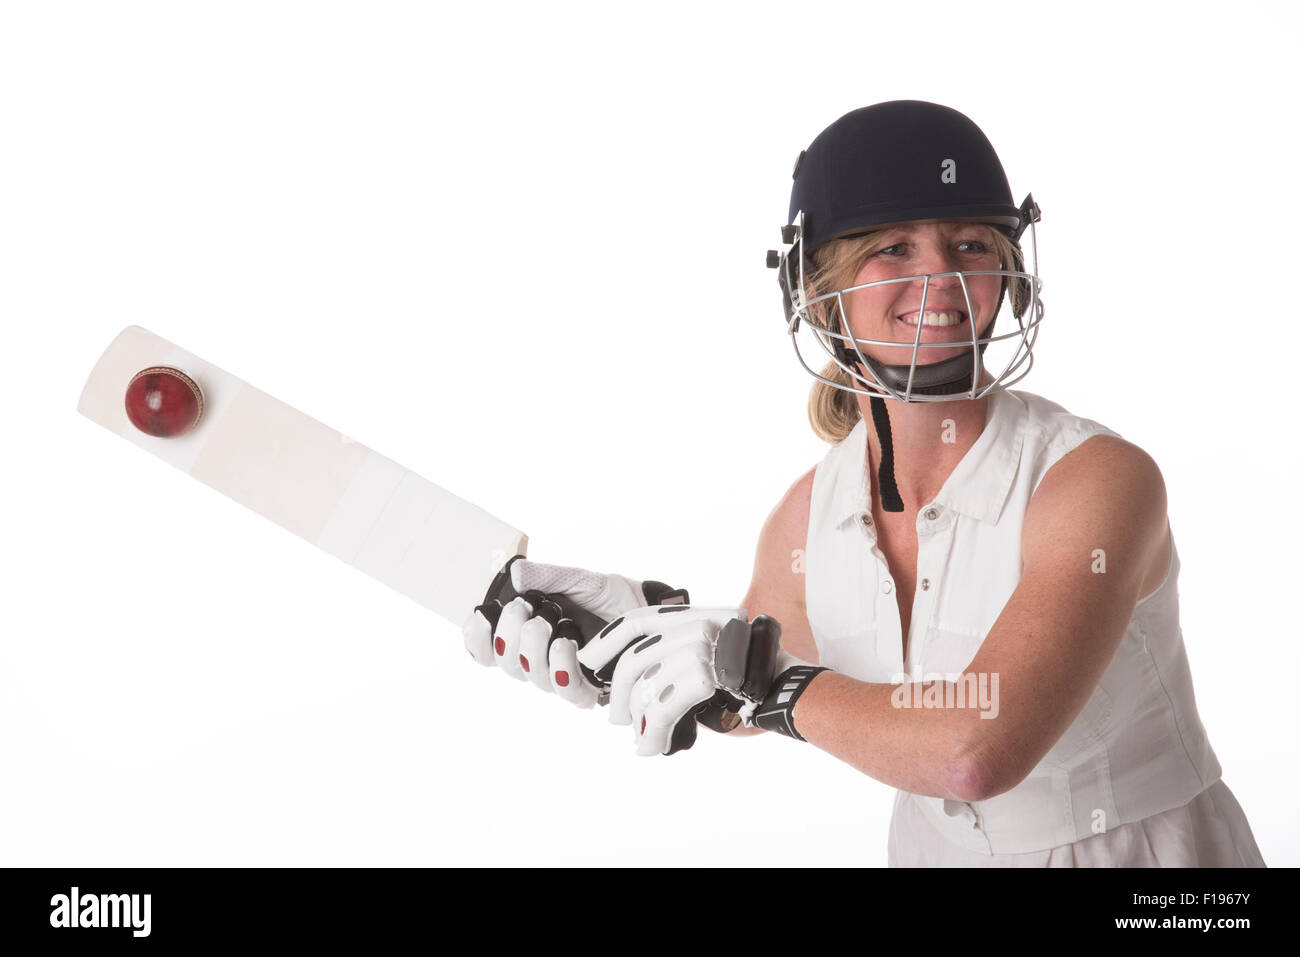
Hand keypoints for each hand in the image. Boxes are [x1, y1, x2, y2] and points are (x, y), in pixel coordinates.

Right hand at [461, 557, 688, 707]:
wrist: (648, 605)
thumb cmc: (609, 595)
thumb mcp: (573, 579)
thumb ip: (543, 576)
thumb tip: (514, 573)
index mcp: (528, 634)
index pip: (488, 649)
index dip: (476, 639)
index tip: (479, 615)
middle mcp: (542, 659)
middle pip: (506, 663)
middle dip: (507, 635)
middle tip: (522, 608)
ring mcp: (566, 675)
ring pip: (532, 677)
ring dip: (531, 649)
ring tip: (544, 623)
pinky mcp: (592, 688)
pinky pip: (566, 691)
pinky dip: (560, 668)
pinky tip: (564, 646)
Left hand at [578, 608, 822, 754]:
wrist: (791, 691)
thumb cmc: (751, 682)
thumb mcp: (710, 659)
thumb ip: (675, 662)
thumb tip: (633, 687)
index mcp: (694, 616)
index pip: (637, 621)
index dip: (606, 642)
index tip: (588, 662)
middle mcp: (697, 624)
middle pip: (636, 658)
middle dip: (620, 693)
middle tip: (617, 717)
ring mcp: (703, 647)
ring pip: (647, 686)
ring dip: (640, 720)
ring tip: (641, 739)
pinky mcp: (706, 674)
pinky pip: (663, 706)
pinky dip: (653, 731)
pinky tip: (652, 746)